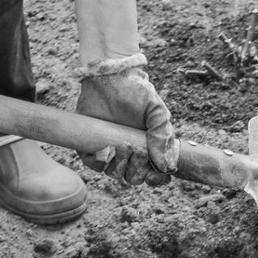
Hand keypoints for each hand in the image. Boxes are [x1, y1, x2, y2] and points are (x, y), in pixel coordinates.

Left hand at [76, 64, 178, 186]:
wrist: (110, 77)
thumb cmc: (136, 92)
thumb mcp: (156, 111)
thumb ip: (163, 137)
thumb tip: (167, 167)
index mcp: (149, 148)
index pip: (155, 174)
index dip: (156, 179)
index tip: (153, 176)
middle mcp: (130, 153)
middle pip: (133, 178)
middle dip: (135, 170)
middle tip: (135, 149)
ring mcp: (110, 151)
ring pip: (115, 174)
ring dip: (119, 165)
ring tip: (120, 145)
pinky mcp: (91, 146)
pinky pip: (95, 165)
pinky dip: (99, 161)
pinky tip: (104, 148)